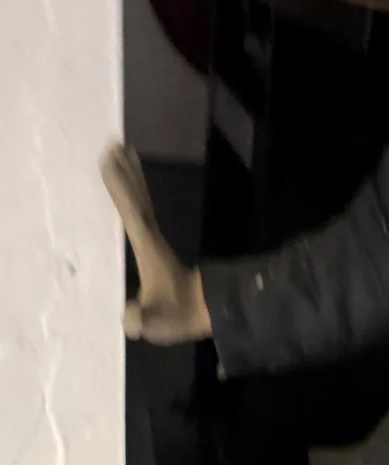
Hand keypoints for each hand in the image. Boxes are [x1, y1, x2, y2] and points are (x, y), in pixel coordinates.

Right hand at [100, 142, 211, 343]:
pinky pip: (142, 212)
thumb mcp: (156, 321)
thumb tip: (129, 318)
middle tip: (114, 143)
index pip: (130, 212)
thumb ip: (141, 319)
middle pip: (137, 198)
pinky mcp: (157, 246)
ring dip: (132, 179)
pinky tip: (130, 195)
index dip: (119, 188)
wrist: (204, 310)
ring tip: (122, 155)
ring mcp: (155, 240)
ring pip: (142, 202)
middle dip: (126, 172)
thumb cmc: (178, 313)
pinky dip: (135, 197)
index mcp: (147, 247)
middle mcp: (152, 237)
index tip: (108, 161)